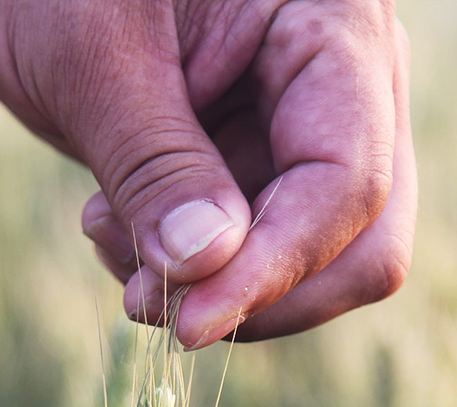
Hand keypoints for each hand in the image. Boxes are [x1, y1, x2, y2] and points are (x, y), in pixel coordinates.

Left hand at [0, 0, 415, 347]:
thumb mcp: (91, 55)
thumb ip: (155, 162)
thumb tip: (211, 268)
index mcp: (336, 20)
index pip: (349, 178)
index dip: (277, 266)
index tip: (192, 325)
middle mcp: (350, 77)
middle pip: (365, 238)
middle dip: (256, 291)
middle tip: (146, 297)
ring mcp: (312, 125)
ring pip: (313, 263)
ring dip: (210, 285)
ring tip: (105, 234)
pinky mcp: (266, 163)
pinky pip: (258, 254)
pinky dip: (189, 268)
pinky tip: (113, 223)